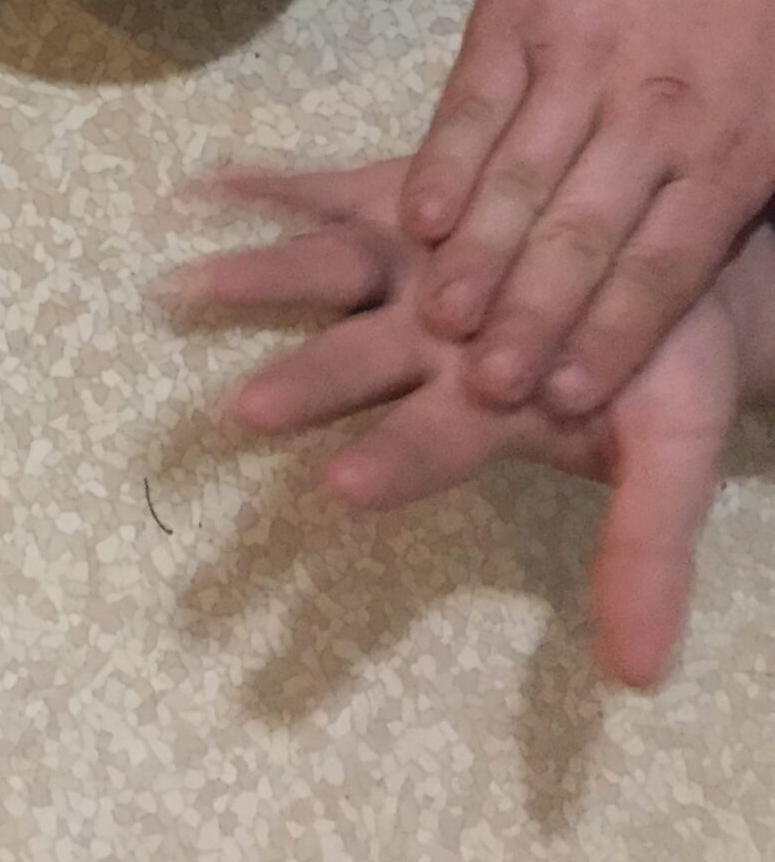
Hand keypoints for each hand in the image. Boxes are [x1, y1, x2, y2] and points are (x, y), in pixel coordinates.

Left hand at [167, 161, 774, 689]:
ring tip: (184, 284)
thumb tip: (640, 680)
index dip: (393, 461)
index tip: (343, 488)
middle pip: (354, 363)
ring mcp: (406, 268)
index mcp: (480, 405)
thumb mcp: (676, 447)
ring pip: (325, 273)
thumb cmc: (672, 363)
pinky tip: (201, 181)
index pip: (429, 446)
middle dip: (302, 387)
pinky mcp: (398, 199)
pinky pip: (324, 191)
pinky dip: (268, 183)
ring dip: (257, 278)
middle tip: (242, 412)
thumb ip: (648, 550)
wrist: (669, 255)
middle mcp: (424, 341)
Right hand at [397, 0, 774, 417]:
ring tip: (439, 319)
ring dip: (479, 257)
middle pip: (586, 236)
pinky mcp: (518, 20)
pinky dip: (445, 165)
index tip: (567, 396)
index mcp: (732, 152)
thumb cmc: (760, 4)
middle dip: (535, 318)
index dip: (615, 335)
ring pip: (523, 179)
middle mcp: (656, 117)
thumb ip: (736, 197)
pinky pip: (474, 107)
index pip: (664, 265)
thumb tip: (688, 285)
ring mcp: (580, 65)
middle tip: (488, 385)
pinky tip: (419, 218)